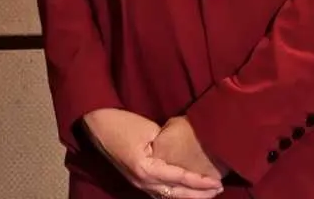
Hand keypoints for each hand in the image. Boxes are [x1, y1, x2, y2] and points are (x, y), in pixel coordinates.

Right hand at [81, 108, 222, 196]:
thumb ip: (167, 146)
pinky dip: (175, 193)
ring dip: (188, 196)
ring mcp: (138, 184)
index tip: (217, 182)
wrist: (95, 122)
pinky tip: (184, 191)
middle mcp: (143, 182)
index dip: (200, 182)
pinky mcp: (135, 180)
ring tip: (206, 192)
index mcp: (147, 169)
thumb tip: (182, 154)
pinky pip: (159, 193)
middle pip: (176, 194)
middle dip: (198, 194)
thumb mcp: (149, 130)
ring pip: (168, 196)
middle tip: (218, 189)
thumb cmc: (121, 122)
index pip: (180, 179)